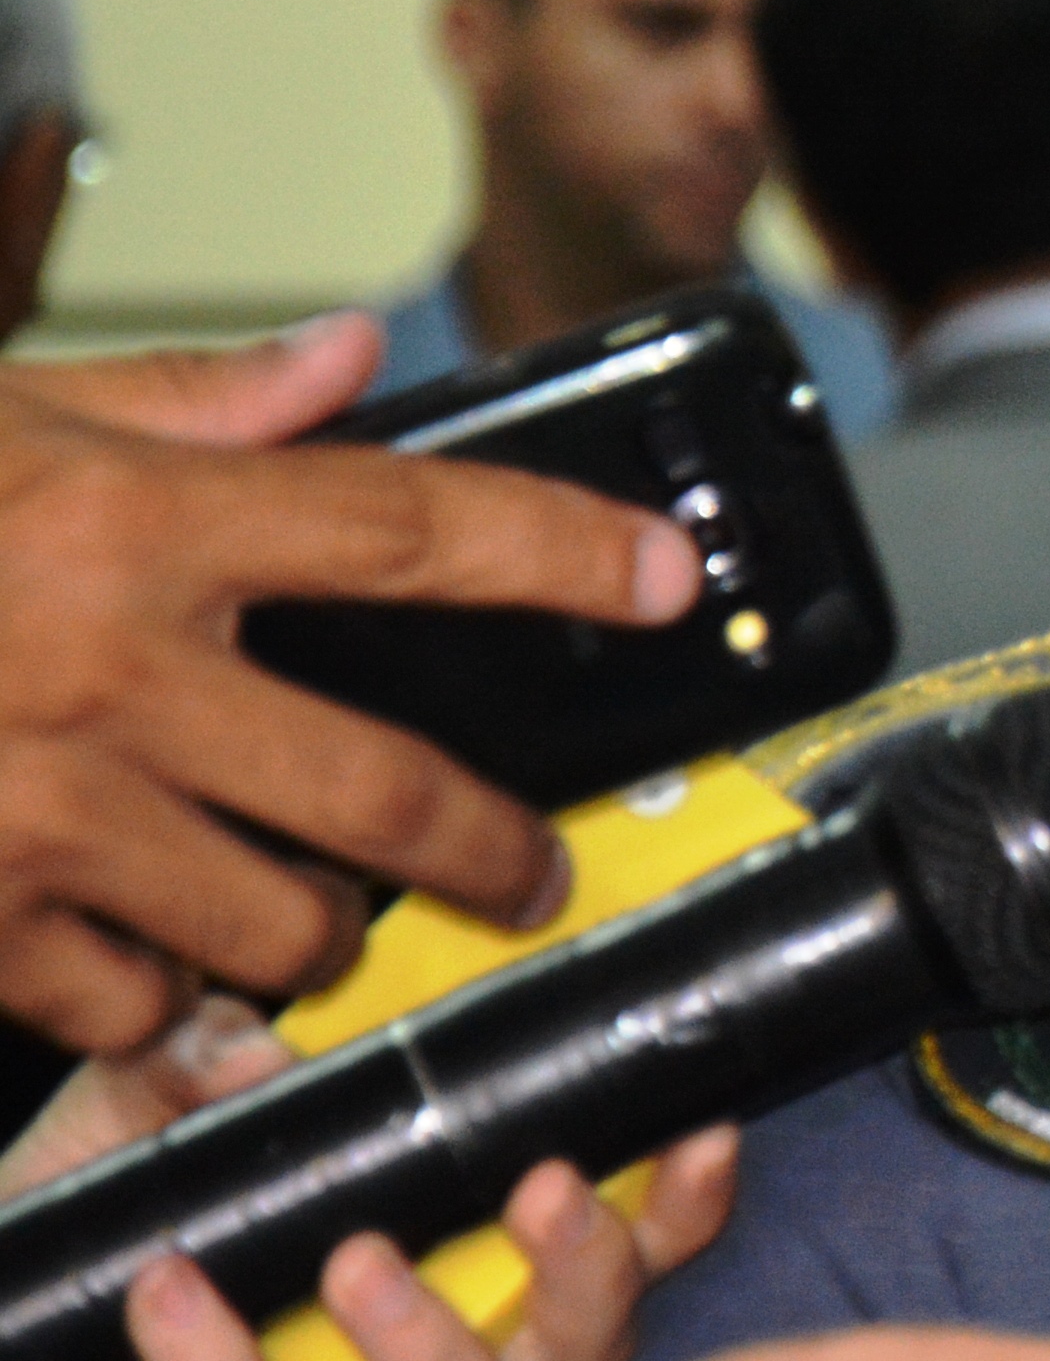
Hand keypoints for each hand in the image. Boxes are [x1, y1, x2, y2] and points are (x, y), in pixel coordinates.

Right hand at [0, 315, 699, 1050]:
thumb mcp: (4, 414)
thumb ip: (188, 400)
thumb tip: (349, 361)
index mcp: (136, 522)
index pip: (417, 528)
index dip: (567, 554)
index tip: (671, 581)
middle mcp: (109, 671)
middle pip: (386, 792)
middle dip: (495, 854)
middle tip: (535, 870)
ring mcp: (36, 809)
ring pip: (273, 922)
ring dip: (316, 933)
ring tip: (315, 914)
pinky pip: (125, 999)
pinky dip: (157, 995)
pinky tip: (145, 959)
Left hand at [0, 994, 737, 1360]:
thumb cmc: (59, 1264)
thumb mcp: (126, 1133)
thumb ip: (191, 1068)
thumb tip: (264, 1042)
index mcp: (441, 1269)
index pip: (606, 1249)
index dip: (672, 1205)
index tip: (693, 1133)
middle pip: (585, 1351)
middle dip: (590, 1271)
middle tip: (541, 1195)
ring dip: (429, 1346)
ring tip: (354, 1262)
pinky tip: (170, 1299)